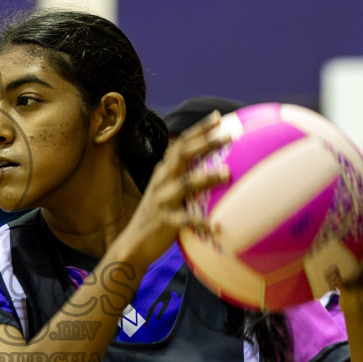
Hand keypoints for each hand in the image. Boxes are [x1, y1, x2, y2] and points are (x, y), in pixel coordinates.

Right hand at [118, 112, 231, 266]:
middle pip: (183, 155)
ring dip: (206, 177)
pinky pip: (184, 220)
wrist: (133, 244)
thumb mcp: (169, 191)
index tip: (218, 117)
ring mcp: (162, 200)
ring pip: (184, 184)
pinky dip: (199, 222)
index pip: (181, 144)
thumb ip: (186, 178)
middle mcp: (162, 181)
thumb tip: (220, 169)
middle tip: (229, 136)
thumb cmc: (159, 215)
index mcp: (164, 171)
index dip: (199, 130)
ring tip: (227, 173)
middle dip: (205, 143)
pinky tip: (216, 226)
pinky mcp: (164, 221)